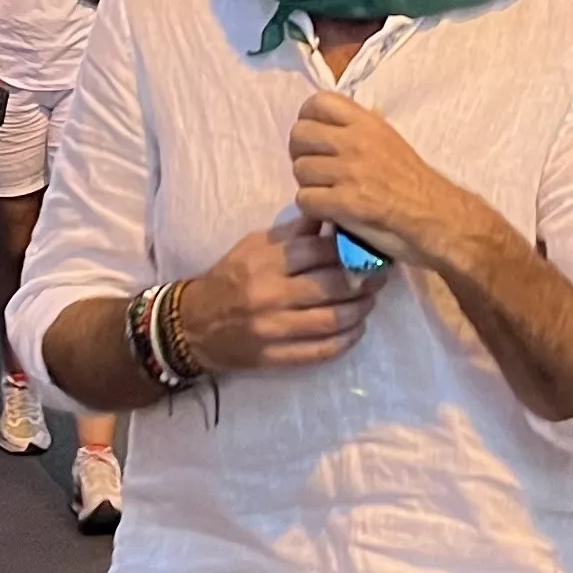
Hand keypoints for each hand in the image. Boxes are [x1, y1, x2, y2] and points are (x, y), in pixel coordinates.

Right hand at [168, 214, 379, 373]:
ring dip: (361, 310)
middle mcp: (269, 294)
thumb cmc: (229, 278)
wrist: (193, 325)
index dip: (349, 248)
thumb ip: (293, 234)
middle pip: (333, 285)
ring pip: (334, 320)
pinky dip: (347, 340)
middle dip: (364, 280)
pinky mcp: (276, 357)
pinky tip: (355, 329)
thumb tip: (332, 215)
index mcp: (263, 261)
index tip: (367, 247)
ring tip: (369, 301)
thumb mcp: (253, 246)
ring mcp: (273, 329)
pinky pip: (322, 351)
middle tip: (379, 275)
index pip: (318, 250)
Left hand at [287, 91, 495, 279]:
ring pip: (299, 169)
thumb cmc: (415, 183)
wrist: (440, 218)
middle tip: (317, 171)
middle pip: (299, 135)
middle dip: (302, 154)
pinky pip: (305, 199)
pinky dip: (313, 210)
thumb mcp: (390, 141)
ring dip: (308, 185)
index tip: (316, 140)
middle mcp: (356, 141)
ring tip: (327, 194)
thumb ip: (362, 128)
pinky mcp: (346, 202)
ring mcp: (350, 171)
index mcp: (367, 123)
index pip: (318, 102)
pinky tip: (329, 213)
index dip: (308, 120)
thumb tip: (336, 116)